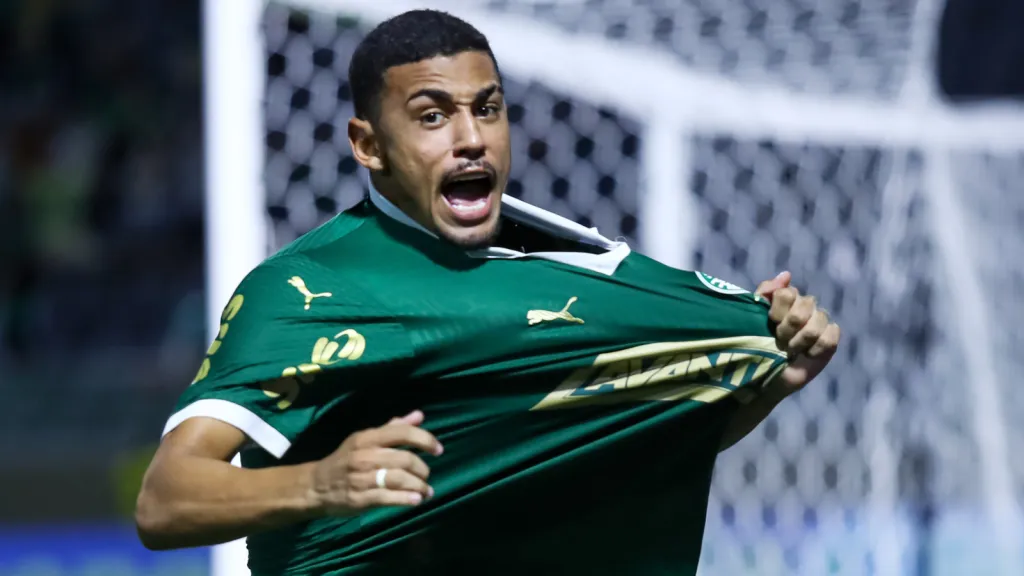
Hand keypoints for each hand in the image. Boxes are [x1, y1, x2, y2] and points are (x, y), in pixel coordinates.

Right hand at [309, 410, 442, 514]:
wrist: (315, 485)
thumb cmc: (345, 460)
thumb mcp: (365, 439)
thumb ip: (393, 428)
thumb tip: (419, 415)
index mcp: (368, 438)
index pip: (402, 432)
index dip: (425, 440)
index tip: (438, 449)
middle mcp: (365, 455)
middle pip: (404, 459)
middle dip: (422, 469)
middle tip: (427, 475)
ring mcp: (361, 477)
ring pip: (398, 479)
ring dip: (418, 486)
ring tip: (426, 491)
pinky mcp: (359, 498)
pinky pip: (387, 497)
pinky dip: (405, 499)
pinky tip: (415, 500)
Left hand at [755, 271, 840, 396]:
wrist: (768, 374)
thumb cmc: (759, 343)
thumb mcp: (753, 316)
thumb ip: (764, 293)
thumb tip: (786, 275)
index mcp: (788, 297)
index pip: (787, 293)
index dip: (777, 311)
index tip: (770, 323)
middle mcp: (807, 305)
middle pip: (803, 308)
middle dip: (787, 330)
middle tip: (779, 340)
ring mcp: (821, 321)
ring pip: (815, 326)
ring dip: (799, 342)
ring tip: (790, 350)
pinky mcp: (831, 339)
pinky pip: (829, 339)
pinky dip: (815, 350)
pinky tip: (807, 355)